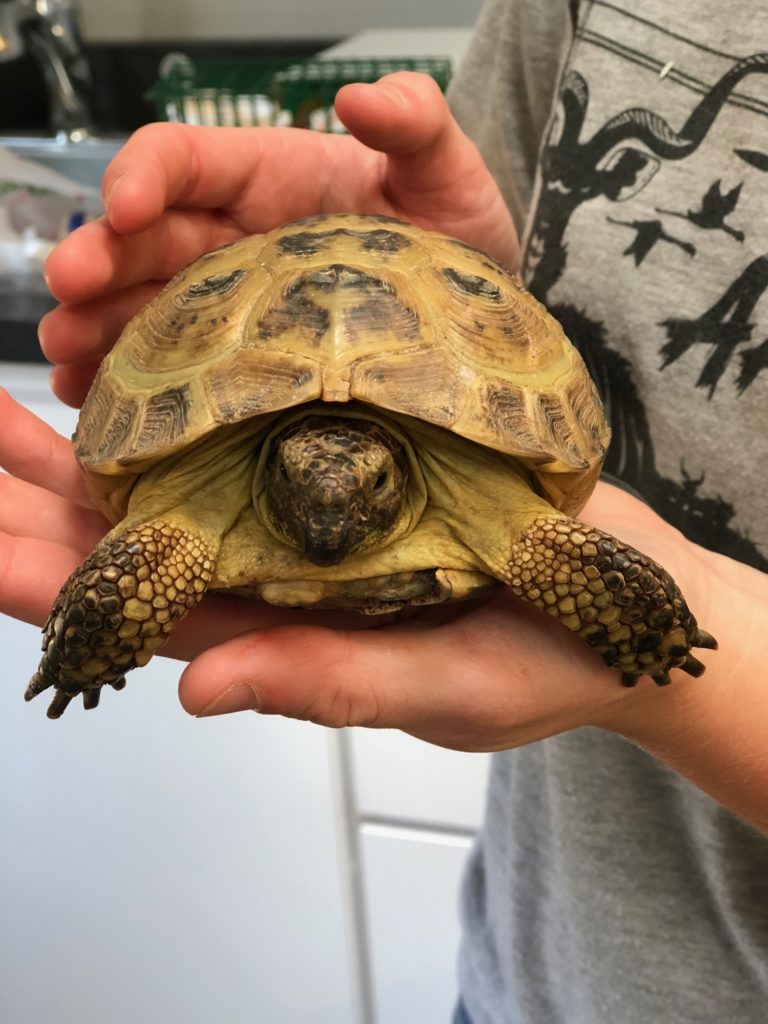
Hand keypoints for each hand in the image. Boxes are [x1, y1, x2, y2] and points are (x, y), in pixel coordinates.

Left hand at [0, 387, 718, 752]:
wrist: (613, 596)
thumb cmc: (537, 665)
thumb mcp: (440, 688)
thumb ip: (326, 684)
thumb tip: (196, 692)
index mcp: (280, 631)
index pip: (140, 613)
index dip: (47, 588)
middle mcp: (275, 569)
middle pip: (132, 539)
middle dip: (33, 503)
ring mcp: (306, 513)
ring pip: (173, 476)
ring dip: (84, 441)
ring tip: (4, 400)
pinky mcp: (348, 464)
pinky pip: (250, 428)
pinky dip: (191, 397)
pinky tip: (133, 365)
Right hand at [39, 71, 518, 406]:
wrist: (473, 322)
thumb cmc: (454, 239)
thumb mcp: (450, 176)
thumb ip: (417, 125)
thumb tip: (361, 96)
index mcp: (271, 180)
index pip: (187, 162)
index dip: (145, 175)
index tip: (125, 205)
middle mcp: (236, 241)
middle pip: (147, 241)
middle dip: (99, 262)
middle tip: (66, 295)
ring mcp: (234, 305)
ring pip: (146, 307)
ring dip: (98, 330)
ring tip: (67, 362)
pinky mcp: (241, 362)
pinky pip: (175, 367)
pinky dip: (134, 384)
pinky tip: (102, 404)